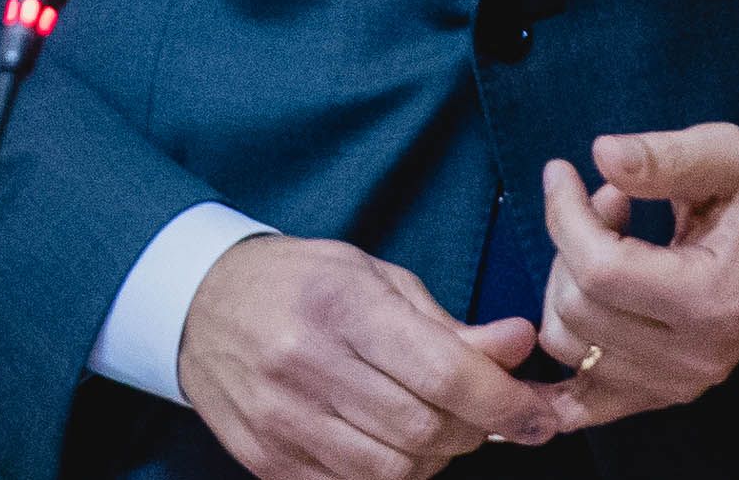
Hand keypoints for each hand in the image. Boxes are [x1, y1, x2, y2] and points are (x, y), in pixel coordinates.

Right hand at [178, 231, 564, 477]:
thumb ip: (447, 324)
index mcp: (341, 304)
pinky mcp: (267, 460)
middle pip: (425, 430)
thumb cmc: (301, 284)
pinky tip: (383, 443)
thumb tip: (520, 347)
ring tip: (427, 427)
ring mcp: (281, 418)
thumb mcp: (373, 279)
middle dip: (472, 431)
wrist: (198, 304)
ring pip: (394, 472)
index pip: (445, 372)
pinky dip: (386, 476)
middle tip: (477, 413)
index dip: (506, 403)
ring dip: (432, 459)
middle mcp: (305, 362)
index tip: (539, 416)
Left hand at [536, 126, 738, 429]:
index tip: (561, 171)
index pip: (600, 269)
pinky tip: (546, 347)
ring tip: (606, 242)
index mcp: (716, 298)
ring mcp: (682, 382)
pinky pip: (585, 402)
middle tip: (605, 202)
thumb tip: (603, 154)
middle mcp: (700, 355)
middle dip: (569, 242)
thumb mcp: (728, 153)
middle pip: (578, 307)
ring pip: (568, 345)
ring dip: (565, 284)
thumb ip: (666, 156)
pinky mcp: (665, 393)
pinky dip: (557, 380)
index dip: (564, 214)